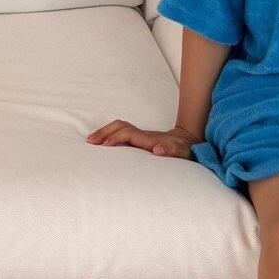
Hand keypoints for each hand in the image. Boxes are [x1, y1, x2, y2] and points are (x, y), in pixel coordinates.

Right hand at [86, 119, 200, 158]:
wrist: (189, 142)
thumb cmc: (184, 150)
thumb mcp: (181, 152)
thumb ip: (171, 150)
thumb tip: (158, 150)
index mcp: (149, 139)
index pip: (127, 133)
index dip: (115, 138)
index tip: (103, 146)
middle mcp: (143, 135)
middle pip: (119, 126)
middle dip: (104, 132)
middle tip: (90, 142)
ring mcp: (141, 135)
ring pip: (119, 127)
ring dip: (104, 132)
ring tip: (91, 141)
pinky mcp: (140, 139)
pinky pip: (121, 132)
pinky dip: (110, 134)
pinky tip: (103, 143)